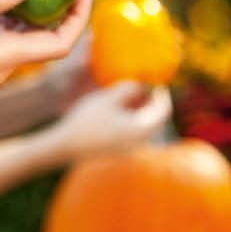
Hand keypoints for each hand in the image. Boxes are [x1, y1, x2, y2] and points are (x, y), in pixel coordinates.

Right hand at [44, 81, 171, 162]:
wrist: (66, 146)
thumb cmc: (87, 120)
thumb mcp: (108, 98)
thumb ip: (128, 89)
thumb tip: (141, 85)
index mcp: (141, 129)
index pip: (163, 111)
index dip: (162, 94)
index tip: (157, 82)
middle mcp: (140, 142)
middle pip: (156, 120)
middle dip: (154, 102)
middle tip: (147, 86)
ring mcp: (130, 148)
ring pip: (145, 126)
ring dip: (143, 110)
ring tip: (134, 94)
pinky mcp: (120, 149)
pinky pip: (135, 132)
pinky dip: (134, 118)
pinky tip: (122, 108)